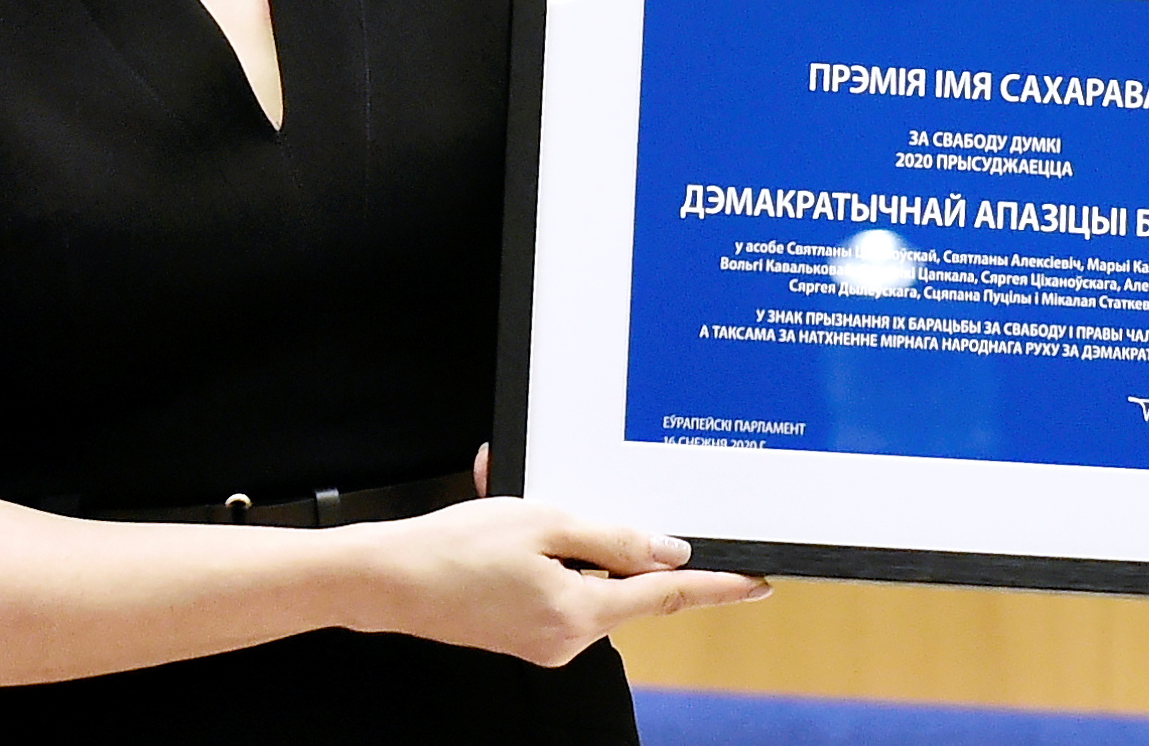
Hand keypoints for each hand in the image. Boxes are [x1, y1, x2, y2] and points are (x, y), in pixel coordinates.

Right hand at [353, 494, 768, 666]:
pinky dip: (539, 551)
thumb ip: (613, 539)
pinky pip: (555, 585)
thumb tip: (669, 552)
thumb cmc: (456, 547)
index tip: (760, 581)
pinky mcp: (523, 631)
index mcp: (581, 613)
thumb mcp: (545, 523)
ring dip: (562, 539)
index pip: (670, 596)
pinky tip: (502, 524)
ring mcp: (544, 639)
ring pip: (585, 580)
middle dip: (603, 539)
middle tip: (556, 509)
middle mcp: (569, 638)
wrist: (388, 580)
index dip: (720, 586)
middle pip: (622, 584)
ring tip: (510, 511)